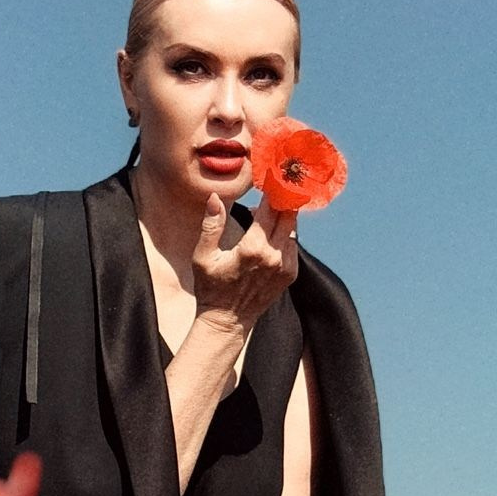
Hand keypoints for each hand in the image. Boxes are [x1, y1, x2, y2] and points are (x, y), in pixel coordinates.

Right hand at [190, 194, 297, 336]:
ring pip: (293, 229)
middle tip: (277, 184)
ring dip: (283, 217)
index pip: (270, 209)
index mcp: (253, 248)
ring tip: (268, 210)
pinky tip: (270, 233)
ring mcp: (286, 266)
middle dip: (283, 198)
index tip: (273, 174)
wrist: (228, 321)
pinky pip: (294, 244)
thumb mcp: (203, 256)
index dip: (273, 189)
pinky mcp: (291, 274)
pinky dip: (285, 234)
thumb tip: (216, 198)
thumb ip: (211, 225)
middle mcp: (275, 256)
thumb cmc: (211, 287)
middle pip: (289, 215)